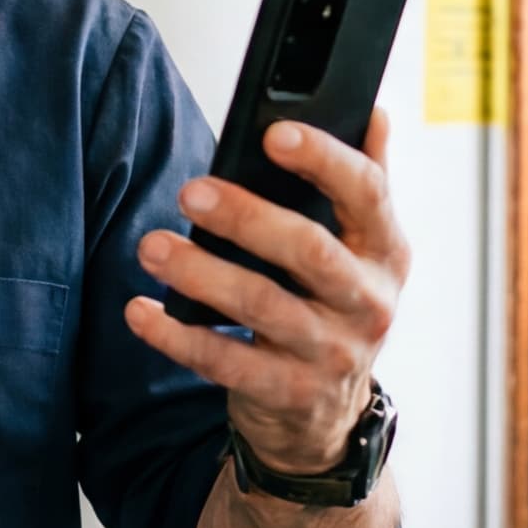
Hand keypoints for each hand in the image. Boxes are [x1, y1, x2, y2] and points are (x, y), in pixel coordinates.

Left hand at [120, 108, 408, 476]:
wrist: (325, 415)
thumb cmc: (333, 308)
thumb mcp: (363, 250)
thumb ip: (365, 182)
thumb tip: (375, 112)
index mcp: (387, 252)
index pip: (368, 194)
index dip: (324, 160)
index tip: (273, 133)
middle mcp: (368, 303)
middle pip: (309, 251)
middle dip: (247, 218)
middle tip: (190, 192)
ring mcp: (330, 353)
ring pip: (262, 306)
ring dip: (201, 273)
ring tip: (152, 246)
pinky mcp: (287, 393)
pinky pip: (225, 362)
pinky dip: (177, 337)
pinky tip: (141, 311)